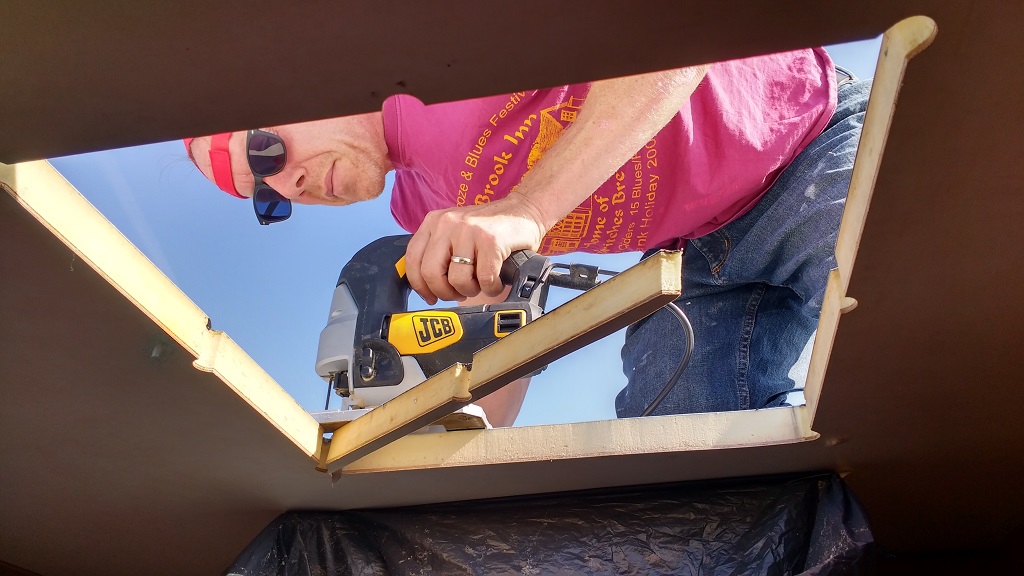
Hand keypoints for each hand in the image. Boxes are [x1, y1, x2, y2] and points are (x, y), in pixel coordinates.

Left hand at [405, 195, 545, 303]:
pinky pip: (484, 279)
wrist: (523, 211)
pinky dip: (491, 288)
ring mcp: (469, 231)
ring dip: (470, 291)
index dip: (420, 285)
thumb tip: (426, 288)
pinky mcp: (491, 241)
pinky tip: (496, 281)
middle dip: (445, 292)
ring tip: (480, 284)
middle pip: (431, 273)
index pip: (413, 259)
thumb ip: (438, 252)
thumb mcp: (455, 233)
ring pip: (457, 280)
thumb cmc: (490, 229)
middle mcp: (447, 223)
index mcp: (434, 222)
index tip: (430, 296)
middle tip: (458, 294)